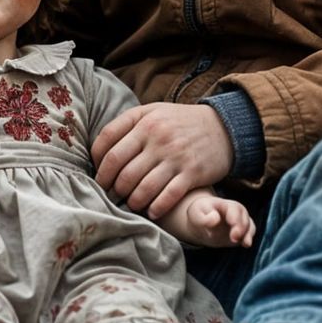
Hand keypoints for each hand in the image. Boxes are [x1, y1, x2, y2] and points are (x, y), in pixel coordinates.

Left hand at [92, 103, 232, 219]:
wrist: (223, 126)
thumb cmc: (180, 121)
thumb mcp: (153, 111)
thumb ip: (127, 124)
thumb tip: (100, 152)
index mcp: (144, 120)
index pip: (107, 145)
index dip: (98, 165)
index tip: (99, 177)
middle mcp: (157, 137)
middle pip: (122, 171)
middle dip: (112, 188)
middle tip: (112, 195)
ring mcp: (175, 156)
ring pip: (142, 188)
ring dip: (132, 201)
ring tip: (131, 204)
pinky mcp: (192, 173)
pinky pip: (167, 197)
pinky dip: (156, 208)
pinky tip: (152, 211)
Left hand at [184, 194, 255, 248]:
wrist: (201, 223)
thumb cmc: (199, 215)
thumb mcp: (197, 215)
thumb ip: (205, 218)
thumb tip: (216, 219)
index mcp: (225, 204)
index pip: (234, 210)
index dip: (235, 221)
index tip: (233, 234)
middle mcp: (236, 211)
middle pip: (244, 217)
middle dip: (242, 229)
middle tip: (235, 239)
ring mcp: (239, 220)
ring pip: (249, 225)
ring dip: (248, 234)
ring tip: (246, 244)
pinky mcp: (241, 231)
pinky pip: (249, 233)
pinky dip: (249, 238)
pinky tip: (246, 245)